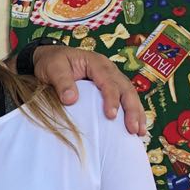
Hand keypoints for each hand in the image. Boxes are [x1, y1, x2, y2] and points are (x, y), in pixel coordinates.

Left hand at [31, 45, 145, 136]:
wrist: (50, 57)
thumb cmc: (51, 62)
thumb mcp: (52, 68)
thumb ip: (61, 82)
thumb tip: (71, 99)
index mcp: (96, 63)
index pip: (108, 81)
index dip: (112, 99)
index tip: (111, 116)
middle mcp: (109, 69)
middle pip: (126, 88)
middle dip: (132, 109)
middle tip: (133, 129)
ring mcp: (112, 78)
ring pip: (130, 94)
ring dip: (136, 113)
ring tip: (139, 132)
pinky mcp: (111, 87)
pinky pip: (125, 99)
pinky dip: (132, 112)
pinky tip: (136, 127)